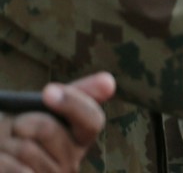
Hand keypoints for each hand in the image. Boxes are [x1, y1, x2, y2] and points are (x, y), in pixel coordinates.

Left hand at [0, 72, 114, 172]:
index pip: (92, 120)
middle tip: (15, 129)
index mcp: (80, 139)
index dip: (72, 103)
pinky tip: (4, 160)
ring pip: (26, 149)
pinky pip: (15, 169)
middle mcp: (71, 163)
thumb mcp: (46, 110)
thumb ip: (76, 95)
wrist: (1, 149)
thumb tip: (109, 81)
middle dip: (22, 122)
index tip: (48, 92)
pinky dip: (1, 160)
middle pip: (48, 129)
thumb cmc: (21, 132)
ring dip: (5, 142)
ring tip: (5, 147)